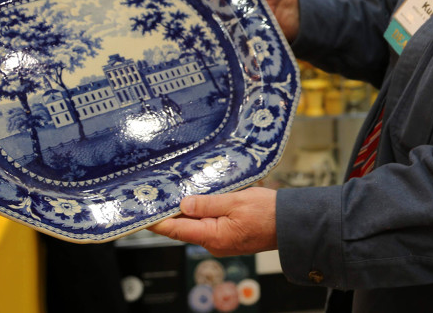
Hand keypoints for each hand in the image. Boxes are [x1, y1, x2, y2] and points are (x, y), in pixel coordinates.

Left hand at [149, 187, 278, 256]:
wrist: (291, 224)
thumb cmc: (268, 212)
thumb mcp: (236, 201)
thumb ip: (208, 203)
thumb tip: (183, 204)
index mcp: (213, 236)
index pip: (175, 229)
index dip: (156, 220)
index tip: (140, 213)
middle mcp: (214, 243)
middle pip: (184, 227)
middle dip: (173, 210)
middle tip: (160, 191)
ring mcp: (221, 242)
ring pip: (197, 224)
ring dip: (190, 209)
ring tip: (180, 190)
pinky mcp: (229, 237)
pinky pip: (210, 224)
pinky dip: (203, 212)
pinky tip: (203, 198)